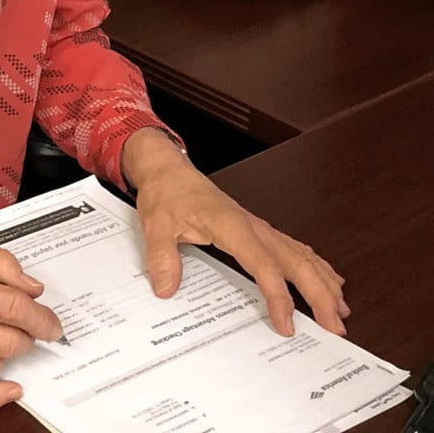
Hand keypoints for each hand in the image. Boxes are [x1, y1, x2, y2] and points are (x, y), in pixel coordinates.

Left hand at [122, 128, 349, 337]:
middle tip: (337, 327)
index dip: (278, 296)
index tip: (286, 325)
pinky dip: (314, 265)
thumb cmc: (166, 193)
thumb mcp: (155, 224)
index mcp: (231, 225)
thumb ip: (161, 256)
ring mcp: (257, 226)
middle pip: (295, 261)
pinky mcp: (255, 228)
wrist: (168, 169)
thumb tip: (166, 289)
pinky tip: (328, 278)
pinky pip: (292, 247)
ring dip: (323, 281)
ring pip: (300, 254)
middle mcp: (252, 225)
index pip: (264, 264)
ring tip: (342, 310)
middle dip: (320, 294)